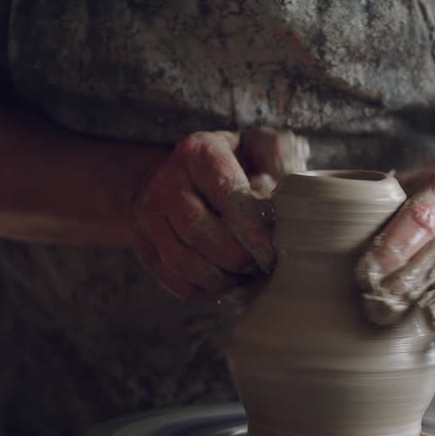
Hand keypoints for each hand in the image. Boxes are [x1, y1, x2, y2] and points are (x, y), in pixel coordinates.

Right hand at [132, 128, 308, 300]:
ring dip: (219, 278)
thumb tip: (291, 188)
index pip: (225, 194)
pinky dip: (202, 290)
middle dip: (235, 257)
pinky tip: (224, 285)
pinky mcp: (143, 244)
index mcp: (198, 152)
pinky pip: (172, 278)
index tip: (271, 249)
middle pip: (198, 231)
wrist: (178, 175)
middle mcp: (167, 181)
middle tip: (261, 266)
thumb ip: (278, 157)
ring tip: (244, 277)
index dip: (250, 227)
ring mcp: (149, 214)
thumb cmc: (231, 163)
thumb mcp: (255, 145)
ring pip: (181, 260)